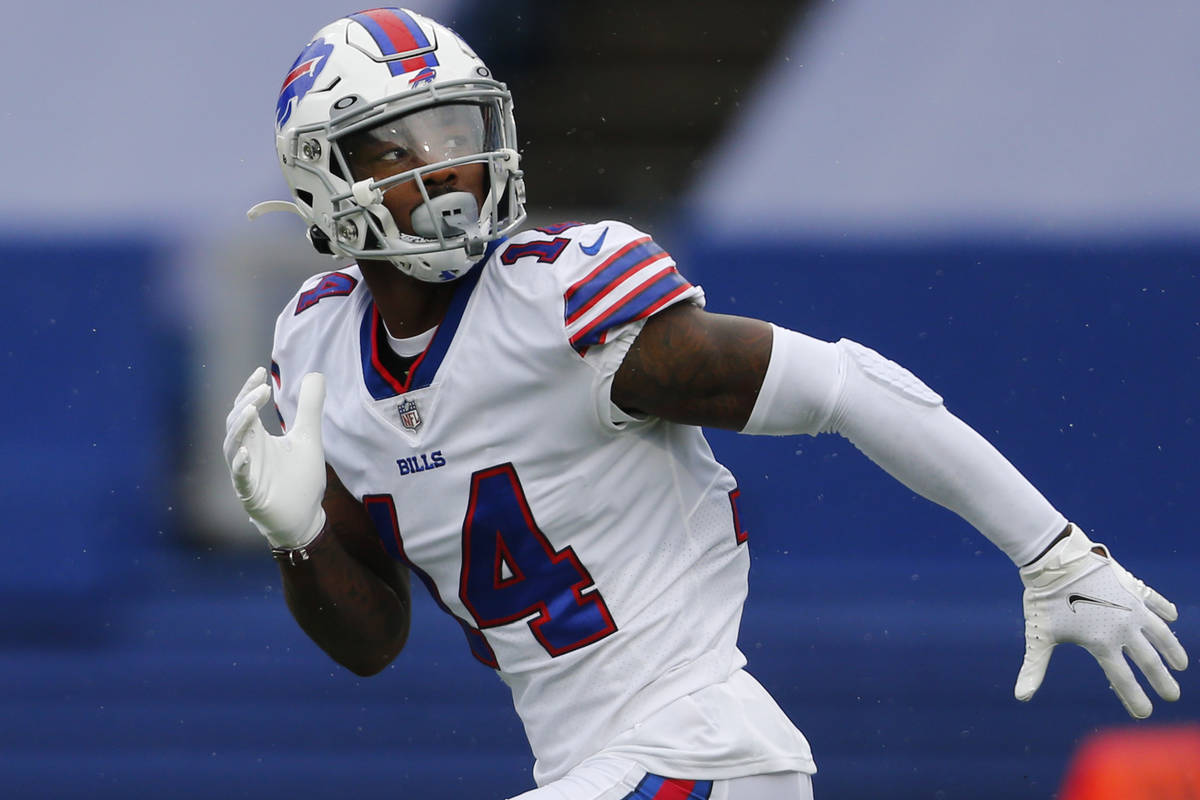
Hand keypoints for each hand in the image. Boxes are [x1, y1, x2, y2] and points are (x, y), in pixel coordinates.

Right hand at [222, 367, 326, 548]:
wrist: (305, 518)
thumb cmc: (300, 479)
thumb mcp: (308, 437)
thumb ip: (309, 408)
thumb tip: (315, 374)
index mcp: (258, 438)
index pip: (246, 408)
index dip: (249, 390)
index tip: (260, 372)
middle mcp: (247, 452)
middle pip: (235, 423)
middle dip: (245, 404)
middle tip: (262, 390)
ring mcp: (246, 473)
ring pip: (231, 446)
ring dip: (240, 428)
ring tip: (252, 411)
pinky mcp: (250, 494)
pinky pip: (239, 478)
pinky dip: (240, 465)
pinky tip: (246, 453)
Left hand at [1015, 524, 1187, 717]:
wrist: (1056, 559)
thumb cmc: (1044, 598)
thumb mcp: (1039, 635)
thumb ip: (1034, 667)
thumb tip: (1020, 697)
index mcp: (1101, 643)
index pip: (1122, 679)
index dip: (1134, 698)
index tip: (1144, 713)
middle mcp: (1123, 627)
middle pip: (1148, 661)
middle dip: (1162, 681)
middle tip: (1173, 696)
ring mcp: (1132, 606)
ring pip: (1160, 633)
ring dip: (1172, 650)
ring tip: (1181, 665)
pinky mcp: (1133, 587)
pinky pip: (1155, 601)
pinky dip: (1165, 610)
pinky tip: (1172, 617)